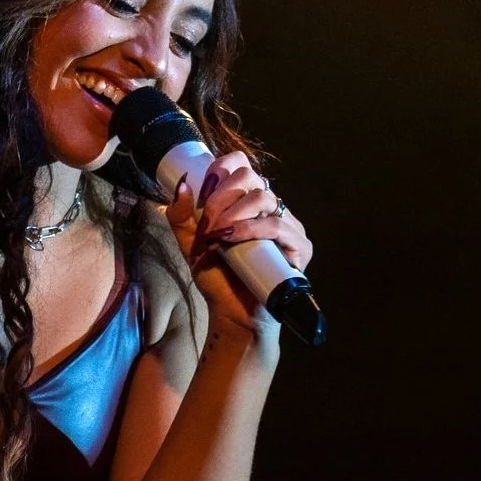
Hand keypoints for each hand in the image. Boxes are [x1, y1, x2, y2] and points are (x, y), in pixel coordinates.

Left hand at [163, 151, 313, 338]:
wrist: (233, 314)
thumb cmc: (218, 278)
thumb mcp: (192, 245)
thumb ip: (181, 217)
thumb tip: (182, 185)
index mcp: (249, 203)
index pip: (244, 166)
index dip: (223, 167)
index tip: (204, 187)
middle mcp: (272, 209)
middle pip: (251, 177)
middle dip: (220, 196)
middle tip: (206, 222)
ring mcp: (288, 226)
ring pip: (263, 197)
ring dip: (233, 212)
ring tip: (217, 234)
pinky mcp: (299, 247)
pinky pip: (277, 225)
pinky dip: (251, 228)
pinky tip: (232, 237)